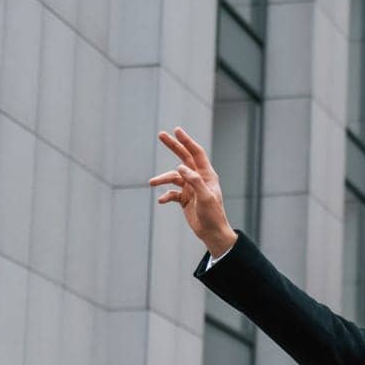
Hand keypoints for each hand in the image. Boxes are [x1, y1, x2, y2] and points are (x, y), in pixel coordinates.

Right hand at [148, 127, 236, 256]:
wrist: (212, 233)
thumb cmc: (213, 215)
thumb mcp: (205, 197)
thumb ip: (194, 181)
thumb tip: (180, 167)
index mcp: (207, 175)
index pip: (196, 153)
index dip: (187, 141)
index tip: (176, 131)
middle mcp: (198, 179)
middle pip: (184, 158)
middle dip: (173, 146)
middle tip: (161, 134)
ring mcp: (191, 188)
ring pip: (173, 177)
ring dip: (162, 179)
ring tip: (152, 183)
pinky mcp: (184, 199)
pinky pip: (171, 193)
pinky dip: (165, 195)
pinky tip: (161, 201)